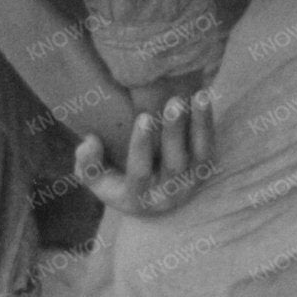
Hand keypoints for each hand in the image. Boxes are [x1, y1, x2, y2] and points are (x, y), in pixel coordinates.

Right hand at [77, 91, 218, 218]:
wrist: (148, 199)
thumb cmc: (115, 182)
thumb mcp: (94, 179)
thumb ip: (87, 162)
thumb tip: (90, 141)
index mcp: (137, 198)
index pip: (140, 172)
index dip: (141, 146)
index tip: (142, 117)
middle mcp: (167, 195)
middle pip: (175, 164)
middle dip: (175, 132)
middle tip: (174, 103)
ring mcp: (188, 185)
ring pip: (198, 156)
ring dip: (199, 125)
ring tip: (198, 96)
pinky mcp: (202, 173)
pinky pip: (209, 148)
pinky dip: (207, 124)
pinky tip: (203, 98)